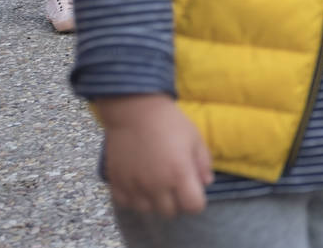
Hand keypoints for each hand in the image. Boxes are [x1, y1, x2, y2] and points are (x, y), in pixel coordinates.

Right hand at [95, 94, 212, 217]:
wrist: (135, 110)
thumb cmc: (170, 122)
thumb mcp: (195, 139)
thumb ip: (203, 163)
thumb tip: (205, 182)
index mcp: (179, 173)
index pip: (193, 206)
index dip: (197, 201)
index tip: (194, 190)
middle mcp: (156, 184)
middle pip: (170, 212)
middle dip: (177, 202)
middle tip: (176, 186)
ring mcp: (134, 185)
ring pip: (147, 210)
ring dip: (155, 202)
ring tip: (157, 185)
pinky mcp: (116, 181)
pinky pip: (126, 203)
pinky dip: (134, 198)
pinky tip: (140, 185)